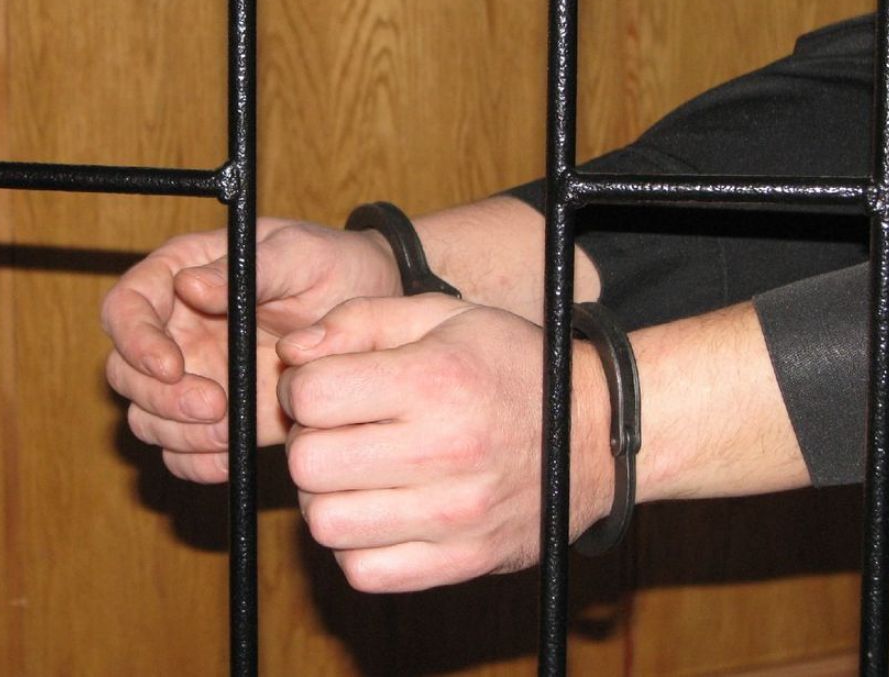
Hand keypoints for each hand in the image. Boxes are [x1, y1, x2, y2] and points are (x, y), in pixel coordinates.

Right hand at [102, 219, 401, 481]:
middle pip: (126, 373)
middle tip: (213, 405)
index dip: (136, 341)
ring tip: (229, 431)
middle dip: (160, 397)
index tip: (171, 366)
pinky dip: (197, 462)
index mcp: (180, 275)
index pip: (125, 308)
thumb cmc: (332, 266)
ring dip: (177, 434)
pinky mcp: (220, 419)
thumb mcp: (300, 254)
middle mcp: (176, 330)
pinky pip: (183, 452)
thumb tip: (189, 286)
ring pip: (148, 418)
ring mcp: (195, 378)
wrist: (373, 312)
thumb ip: (248, 268)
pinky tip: (231, 456)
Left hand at [275, 295, 611, 591]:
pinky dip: (357, 544)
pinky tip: (380, 511)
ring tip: (358, 472)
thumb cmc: (512, 366)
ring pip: (325, 524)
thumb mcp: (444, 316)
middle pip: (308, 462)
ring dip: (327, 496)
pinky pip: (364, 571)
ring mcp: (456, 516)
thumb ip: (361, 321)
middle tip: (339, 431)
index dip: (302, 387)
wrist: (595, 434)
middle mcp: (446, 451)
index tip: (326, 386)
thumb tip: (292, 355)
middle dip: (309, 441)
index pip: (312, 396)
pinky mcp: (463, 561)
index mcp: (438, 380)